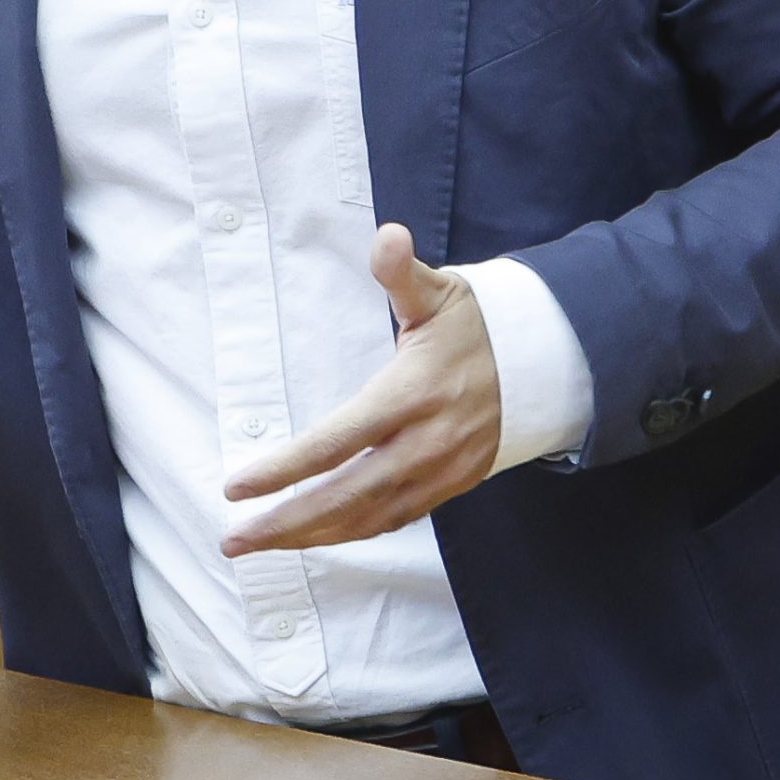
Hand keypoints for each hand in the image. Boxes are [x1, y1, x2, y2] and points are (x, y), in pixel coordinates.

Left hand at [221, 224, 501, 556]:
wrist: (546, 365)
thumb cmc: (477, 325)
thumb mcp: (441, 291)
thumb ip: (402, 272)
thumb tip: (386, 236)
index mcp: (412, 394)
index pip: (337, 442)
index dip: (285, 470)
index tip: (239, 486)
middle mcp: (425, 442)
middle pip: (346, 496)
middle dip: (285, 522)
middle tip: (234, 538)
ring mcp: (440, 471)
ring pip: (367, 519)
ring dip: (311, 536)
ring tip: (259, 543)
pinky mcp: (450, 486)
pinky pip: (393, 520)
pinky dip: (351, 534)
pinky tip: (315, 536)